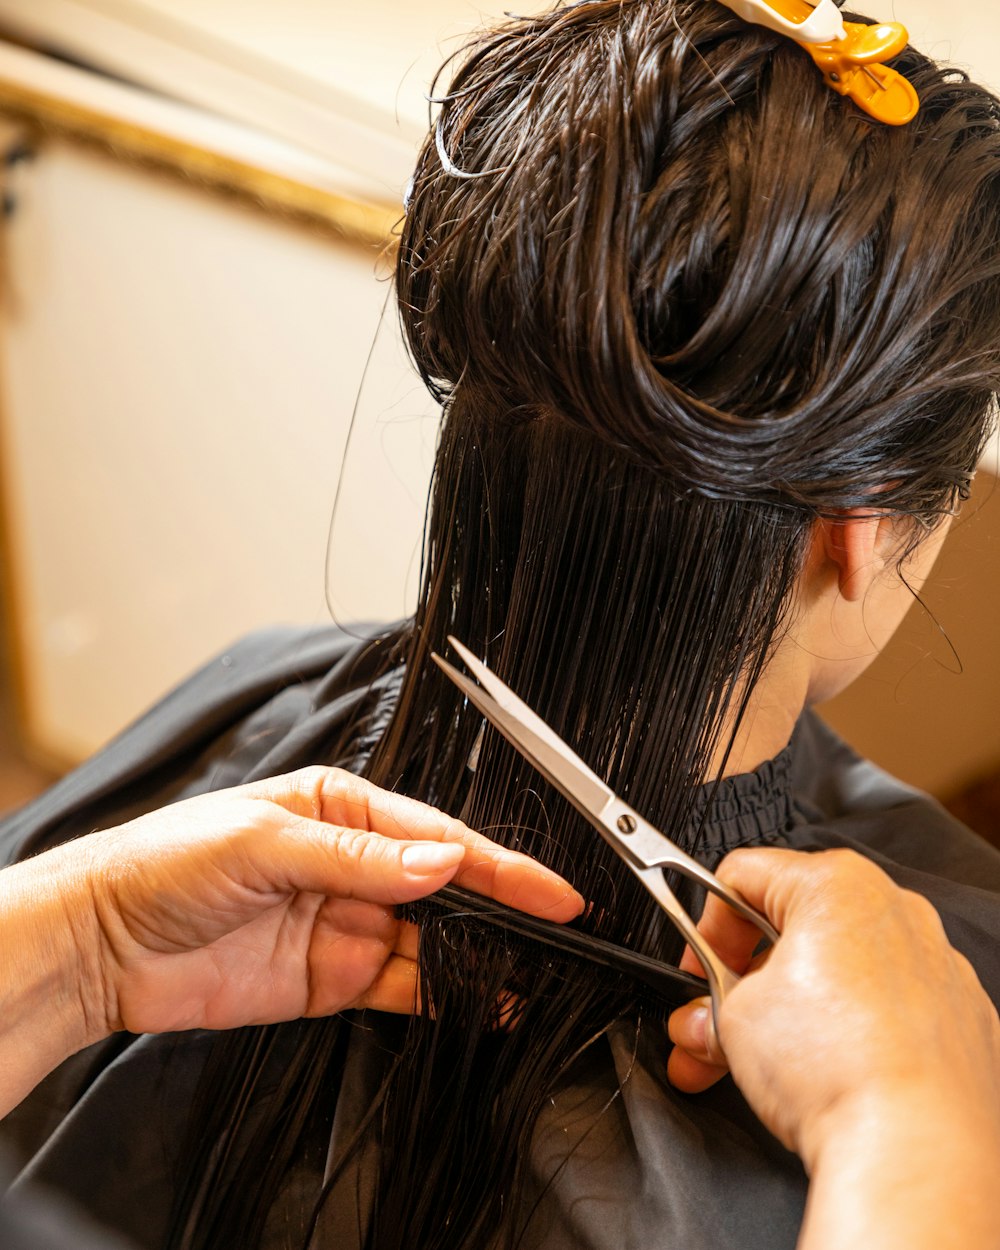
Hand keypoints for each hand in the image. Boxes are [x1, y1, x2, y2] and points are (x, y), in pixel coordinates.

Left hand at [0, 767, 581, 1112]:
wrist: (102, 943)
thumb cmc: (167, 864)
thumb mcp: (263, 843)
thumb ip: (357, 858)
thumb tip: (439, 862)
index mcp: (341, 808)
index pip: (436, 836)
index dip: (498, 864)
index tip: (550, 890)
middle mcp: (353, 863)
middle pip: (447, 889)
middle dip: (504, 910)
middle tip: (561, 935)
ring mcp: (346, 922)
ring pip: (435, 941)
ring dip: (482, 957)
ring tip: (535, 975)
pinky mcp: (332, 977)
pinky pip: (404, 986)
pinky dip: (445, 995)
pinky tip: (484, 1001)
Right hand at [666, 848, 999, 1249]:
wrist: (911, 1147)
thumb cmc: (836, 1068)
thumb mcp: (731, 1016)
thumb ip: (712, 1000)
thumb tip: (706, 1018)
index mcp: (837, 885)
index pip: (743, 876)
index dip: (704, 927)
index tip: (694, 970)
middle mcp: (895, 912)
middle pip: (790, 931)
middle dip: (740, 985)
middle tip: (711, 1026)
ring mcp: (935, 967)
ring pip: (838, 975)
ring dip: (788, 1015)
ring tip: (748, 1068)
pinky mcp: (959, 1022)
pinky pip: (886, 1013)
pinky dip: (849, 1036)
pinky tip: (820, 1078)